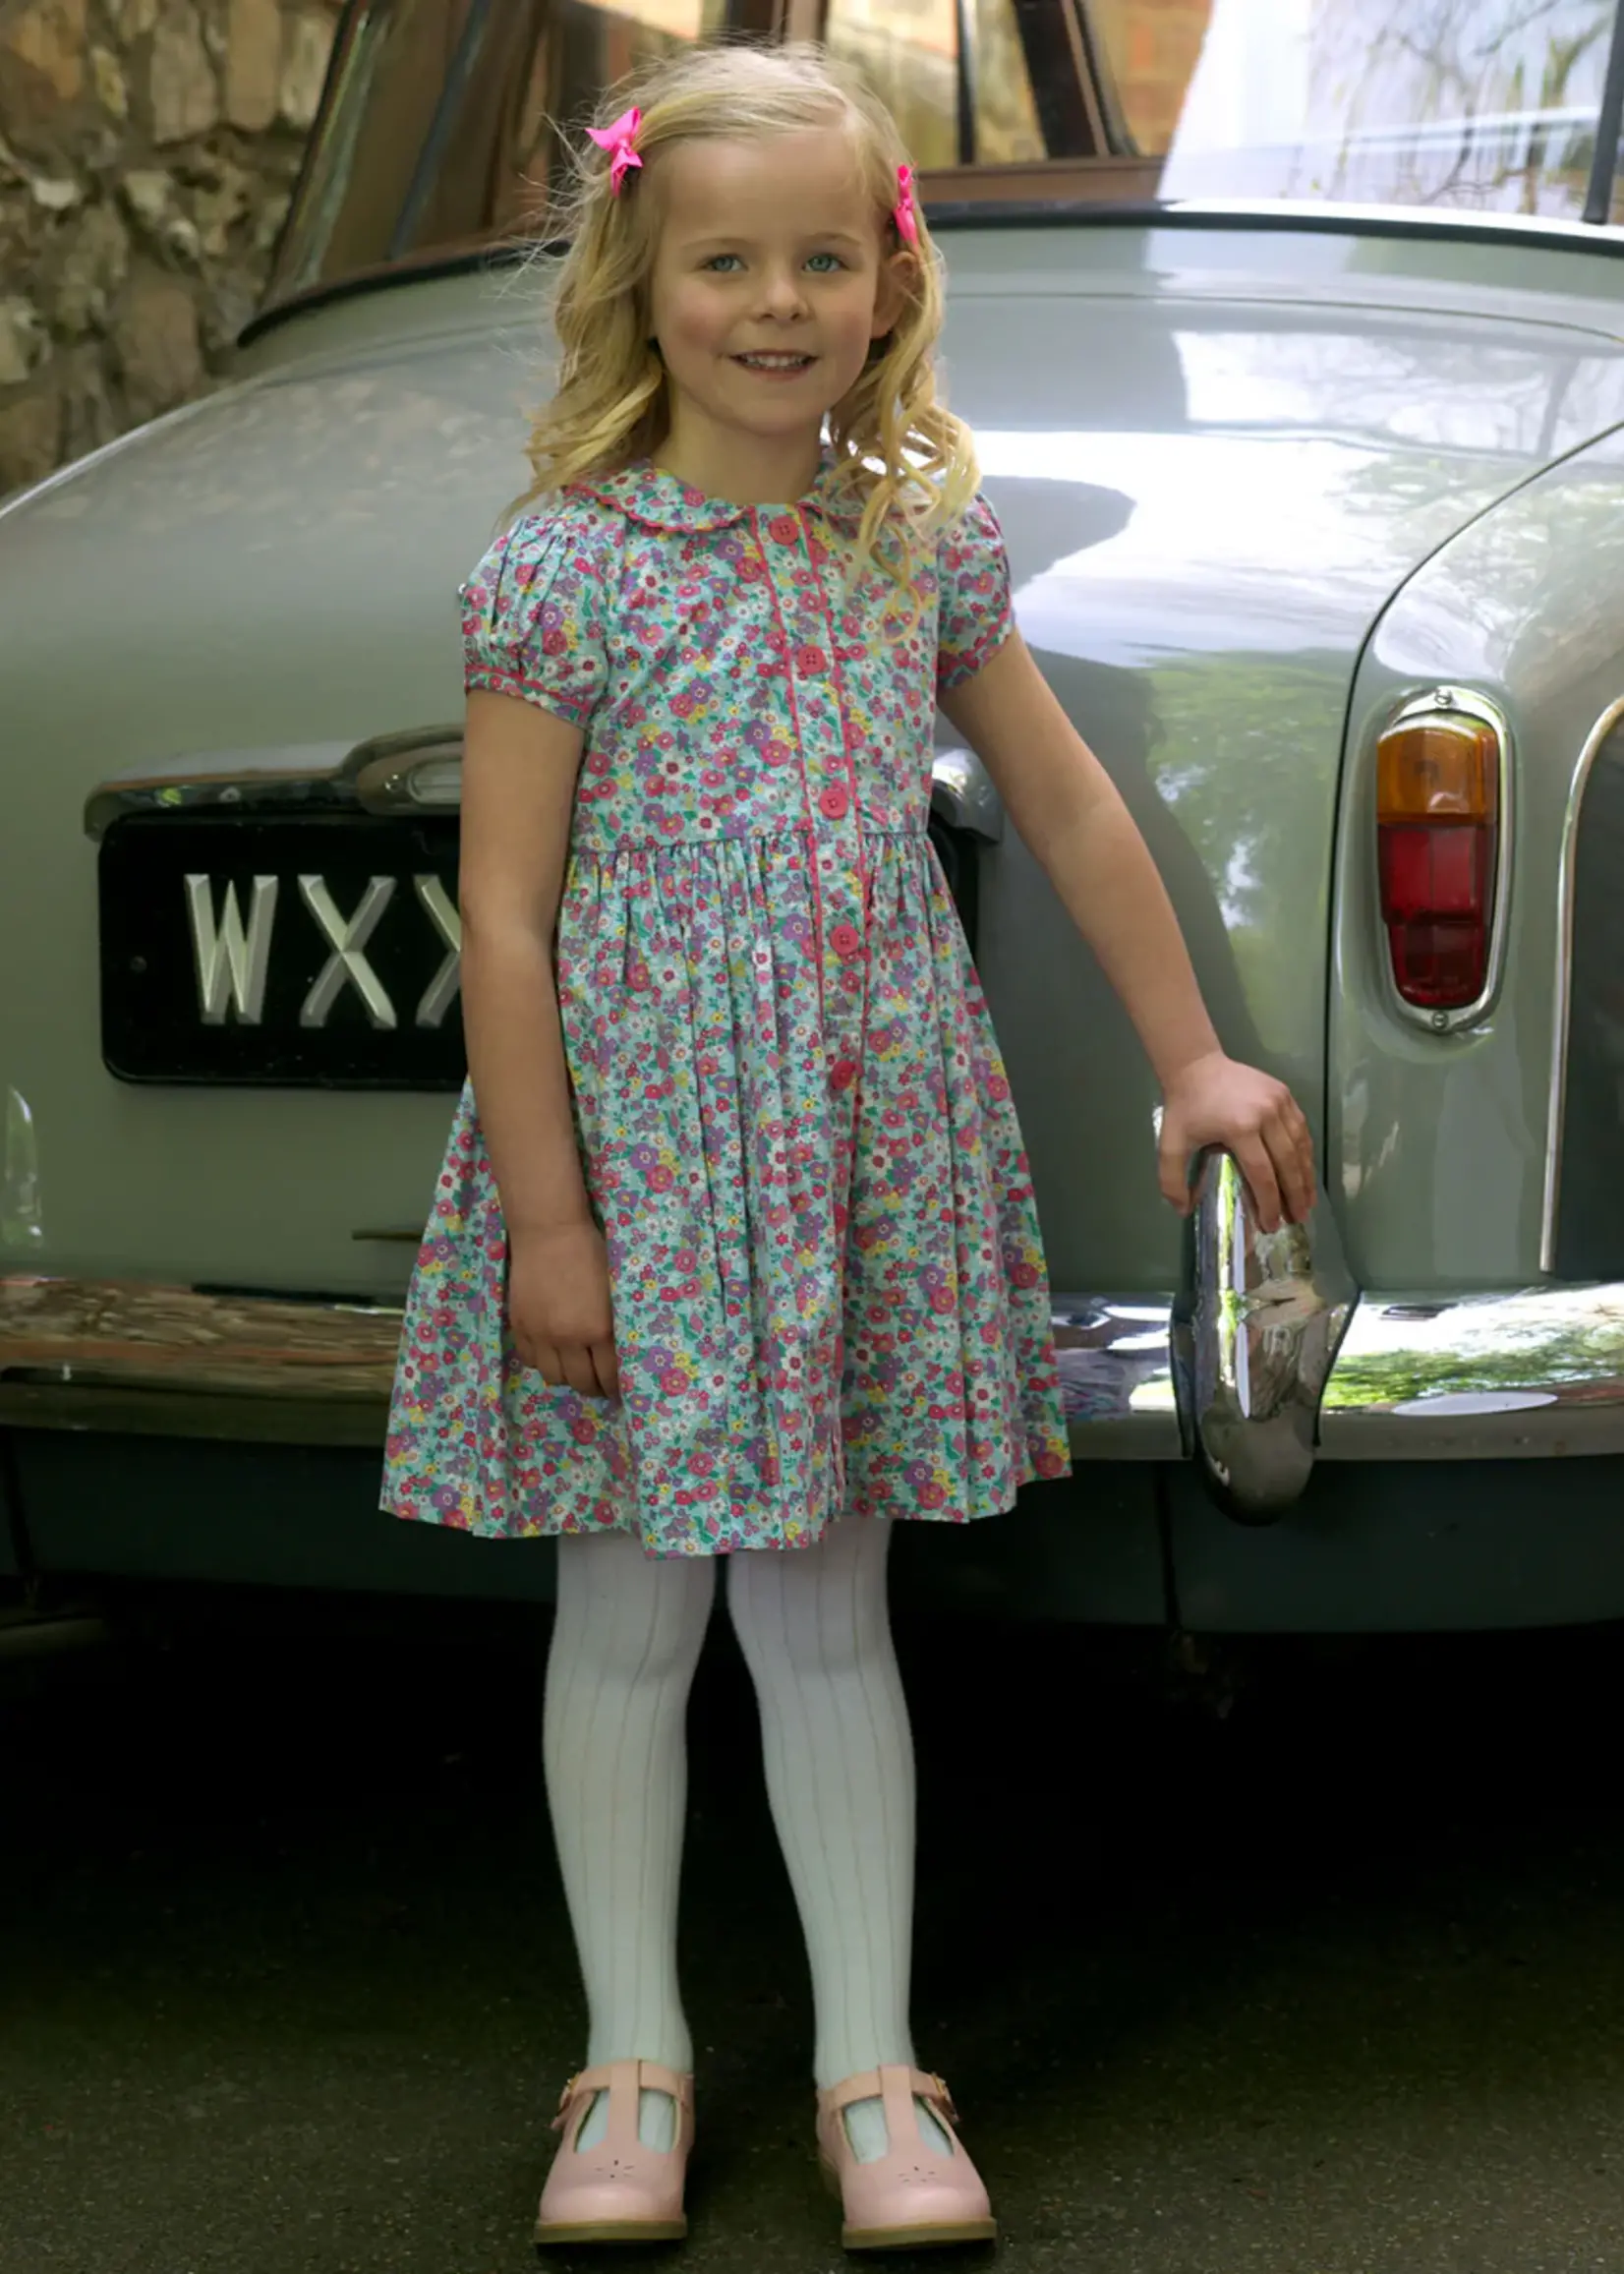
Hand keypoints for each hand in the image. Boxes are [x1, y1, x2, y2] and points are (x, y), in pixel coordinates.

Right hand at [507, 1219, 619, 1398]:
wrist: (550, 1230)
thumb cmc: (592, 1251)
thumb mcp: (616, 1289)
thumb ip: (616, 1324)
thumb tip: (621, 1353)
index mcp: (599, 1329)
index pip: (610, 1375)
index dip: (616, 1387)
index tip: (620, 1389)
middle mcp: (568, 1338)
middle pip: (580, 1382)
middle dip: (593, 1387)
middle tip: (599, 1383)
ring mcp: (540, 1333)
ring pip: (552, 1376)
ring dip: (566, 1377)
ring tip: (575, 1369)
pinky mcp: (519, 1325)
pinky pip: (530, 1359)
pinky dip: (542, 1361)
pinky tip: (552, 1351)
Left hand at [1158, 1051, 1316, 1231]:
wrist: (1196, 1065)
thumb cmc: (1185, 1107)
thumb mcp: (1170, 1144)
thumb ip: (1171, 1180)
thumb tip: (1183, 1211)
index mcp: (1239, 1127)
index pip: (1262, 1173)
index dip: (1269, 1202)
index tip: (1271, 1224)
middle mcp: (1266, 1114)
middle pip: (1287, 1163)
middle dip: (1295, 1195)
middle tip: (1298, 1218)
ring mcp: (1279, 1102)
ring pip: (1300, 1146)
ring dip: (1306, 1176)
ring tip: (1307, 1201)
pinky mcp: (1285, 1094)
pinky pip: (1301, 1130)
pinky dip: (1306, 1153)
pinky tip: (1306, 1172)